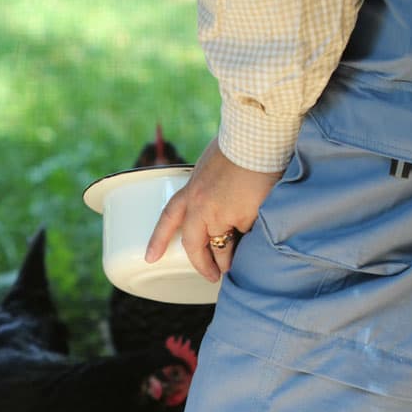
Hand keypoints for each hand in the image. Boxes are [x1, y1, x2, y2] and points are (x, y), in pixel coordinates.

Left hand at [145, 138, 282, 280]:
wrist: (258, 136)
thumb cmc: (239, 143)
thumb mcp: (211, 165)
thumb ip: (208, 185)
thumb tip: (215, 196)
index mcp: (191, 191)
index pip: (168, 218)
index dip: (158, 239)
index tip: (150, 258)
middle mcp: (202, 207)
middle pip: (196, 246)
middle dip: (204, 265)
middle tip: (211, 275)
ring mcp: (224, 215)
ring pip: (225, 247)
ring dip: (230, 259)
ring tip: (236, 266)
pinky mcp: (246, 219)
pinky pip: (249, 236)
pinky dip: (253, 238)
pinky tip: (261, 236)